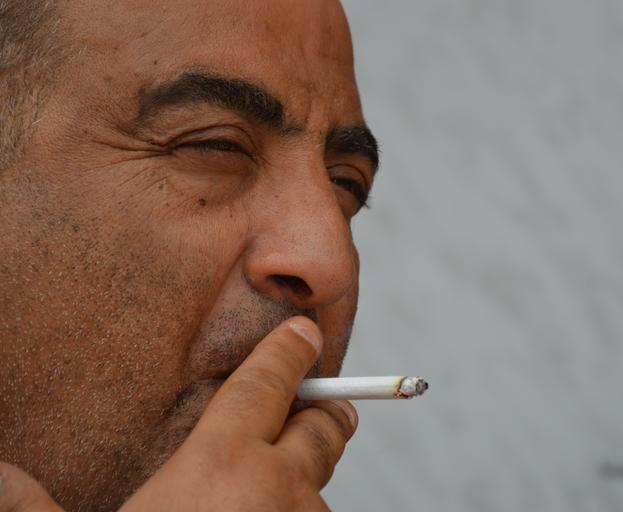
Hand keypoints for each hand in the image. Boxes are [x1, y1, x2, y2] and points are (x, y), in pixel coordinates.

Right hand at [0, 317, 357, 510]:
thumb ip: (36, 510)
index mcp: (220, 461)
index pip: (266, 383)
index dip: (287, 351)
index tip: (305, 331)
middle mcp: (277, 483)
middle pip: (321, 426)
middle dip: (325, 411)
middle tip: (328, 404)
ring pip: (318, 486)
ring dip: (305, 481)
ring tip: (275, 493)